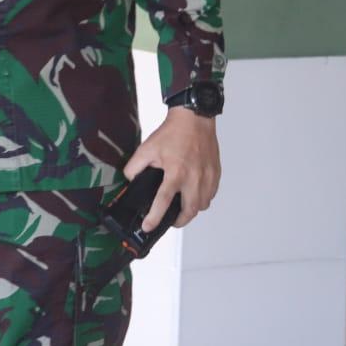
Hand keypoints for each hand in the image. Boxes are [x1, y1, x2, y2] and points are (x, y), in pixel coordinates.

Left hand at [123, 105, 220, 231]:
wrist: (195, 119)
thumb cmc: (173, 133)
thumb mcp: (147, 148)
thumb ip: (135, 166)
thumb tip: (129, 179)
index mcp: (176, 172)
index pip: (164, 202)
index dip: (154, 217)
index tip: (148, 226)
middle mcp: (194, 178)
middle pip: (189, 211)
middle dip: (179, 221)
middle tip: (170, 221)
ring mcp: (207, 177)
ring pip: (202, 205)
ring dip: (192, 210)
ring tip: (182, 208)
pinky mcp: (216, 174)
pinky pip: (211, 194)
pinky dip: (202, 199)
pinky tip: (194, 195)